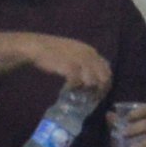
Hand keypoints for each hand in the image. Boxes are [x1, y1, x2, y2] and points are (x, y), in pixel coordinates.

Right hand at [0, 32, 115, 98]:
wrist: (37, 47)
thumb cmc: (54, 52)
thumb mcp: (74, 53)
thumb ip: (85, 62)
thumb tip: (93, 77)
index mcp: (91, 51)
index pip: (107, 69)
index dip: (105, 82)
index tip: (99, 93)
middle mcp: (89, 55)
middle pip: (102, 77)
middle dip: (99, 90)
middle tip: (91, 100)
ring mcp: (80, 61)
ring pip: (92, 81)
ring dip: (86, 91)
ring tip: (79, 96)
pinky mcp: (69, 66)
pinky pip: (76, 82)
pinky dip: (72, 89)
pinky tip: (66, 91)